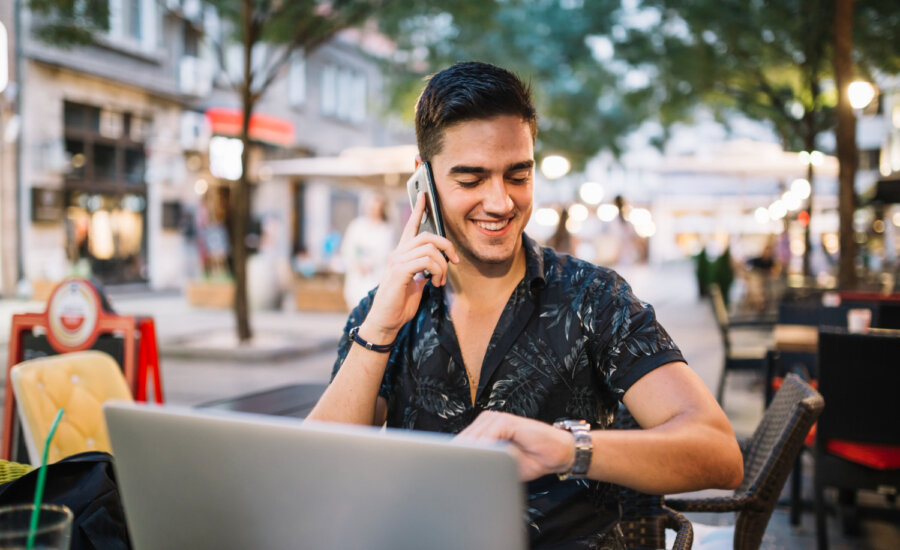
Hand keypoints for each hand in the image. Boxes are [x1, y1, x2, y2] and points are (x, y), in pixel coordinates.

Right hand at [361, 192, 458, 341]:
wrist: (386, 321)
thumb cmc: (399, 304)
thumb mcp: (416, 283)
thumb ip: (424, 270)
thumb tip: (437, 265)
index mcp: (401, 254)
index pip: (410, 226)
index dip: (418, 209)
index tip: (424, 194)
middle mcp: (397, 254)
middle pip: (427, 236)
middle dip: (446, 246)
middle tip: (455, 261)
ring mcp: (397, 261)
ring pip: (429, 249)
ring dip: (443, 265)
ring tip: (440, 280)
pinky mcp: (399, 271)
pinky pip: (426, 261)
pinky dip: (437, 271)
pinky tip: (434, 284)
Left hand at [456, 411, 576, 480]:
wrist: (557, 453)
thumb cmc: (531, 459)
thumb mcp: (503, 465)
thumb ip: (485, 464)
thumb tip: (463, 472)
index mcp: (483, 429)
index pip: (462, 444)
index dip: (454, 458)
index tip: (445, 472)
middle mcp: (487, 421)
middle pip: (465, 440)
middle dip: (458, 457)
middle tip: (448, 473)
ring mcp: (496, 419)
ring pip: (474, 438)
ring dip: (469, 454)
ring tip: (461, 469)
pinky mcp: (507, 421)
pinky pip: (490, 435)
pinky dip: (484, 449)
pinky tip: (480, 460)